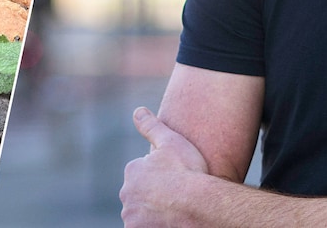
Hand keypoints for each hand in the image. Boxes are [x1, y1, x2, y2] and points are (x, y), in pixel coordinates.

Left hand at [120, 107, 209, 225]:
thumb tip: (137, 111)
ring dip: (153, 212)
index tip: (177, 179)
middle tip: (177, 196)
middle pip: (141, 195)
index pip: (143, 174)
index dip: (162, 176)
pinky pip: (144, 227)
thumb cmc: (187, 172)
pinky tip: (171, 221)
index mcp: (133, 171)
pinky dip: (154, 224)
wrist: (199, 205)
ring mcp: (131, 216)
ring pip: (142, 213)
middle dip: (154, 195)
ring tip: (175, 211)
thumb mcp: (171, 141)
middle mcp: (127, 194)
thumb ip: (151, 126)